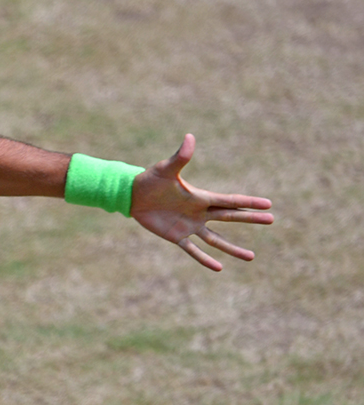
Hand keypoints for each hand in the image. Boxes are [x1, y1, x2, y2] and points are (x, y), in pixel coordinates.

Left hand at [130, 134, 273, 270]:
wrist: (132, 195)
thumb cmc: (149, 180)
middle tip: (271, 220)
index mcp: (200, 197)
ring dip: (232, 248)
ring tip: (251, 257)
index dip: (248, 202)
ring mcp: (189, 226)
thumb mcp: (165, 169)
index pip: (230, 201)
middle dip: (250, 219)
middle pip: (229, 217)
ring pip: (216, 240)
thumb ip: (180, 157)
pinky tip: (219, 268)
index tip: (268, 204)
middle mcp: (199, 212)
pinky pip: (193, 250)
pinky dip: (205, 259)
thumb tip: (189, 137)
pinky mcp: (176, 237)